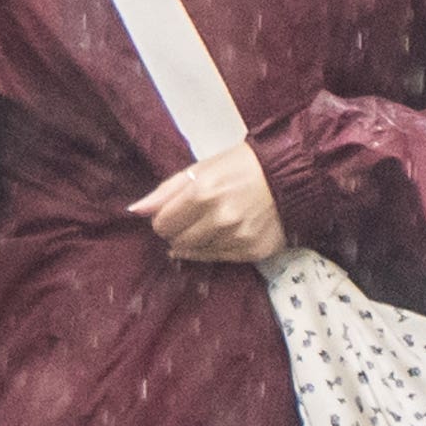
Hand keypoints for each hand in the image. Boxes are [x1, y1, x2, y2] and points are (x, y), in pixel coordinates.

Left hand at [132, 144, 285, 264]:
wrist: (289, 175)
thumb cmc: (241, 167)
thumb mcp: (201, 168)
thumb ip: (166, 191)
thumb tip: (135, 211)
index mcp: (202, 192)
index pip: (162, 223)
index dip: (164, 219)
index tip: (175, 212)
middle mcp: (219, 218)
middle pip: (177, 241)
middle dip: (179, 231)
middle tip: (196, 217)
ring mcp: (237, 237)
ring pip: (197, 252)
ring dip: (198, 240)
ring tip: (213, 222)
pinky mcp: (252, 250)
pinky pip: (220, 258)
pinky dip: (216, 248)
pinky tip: (225, 233)